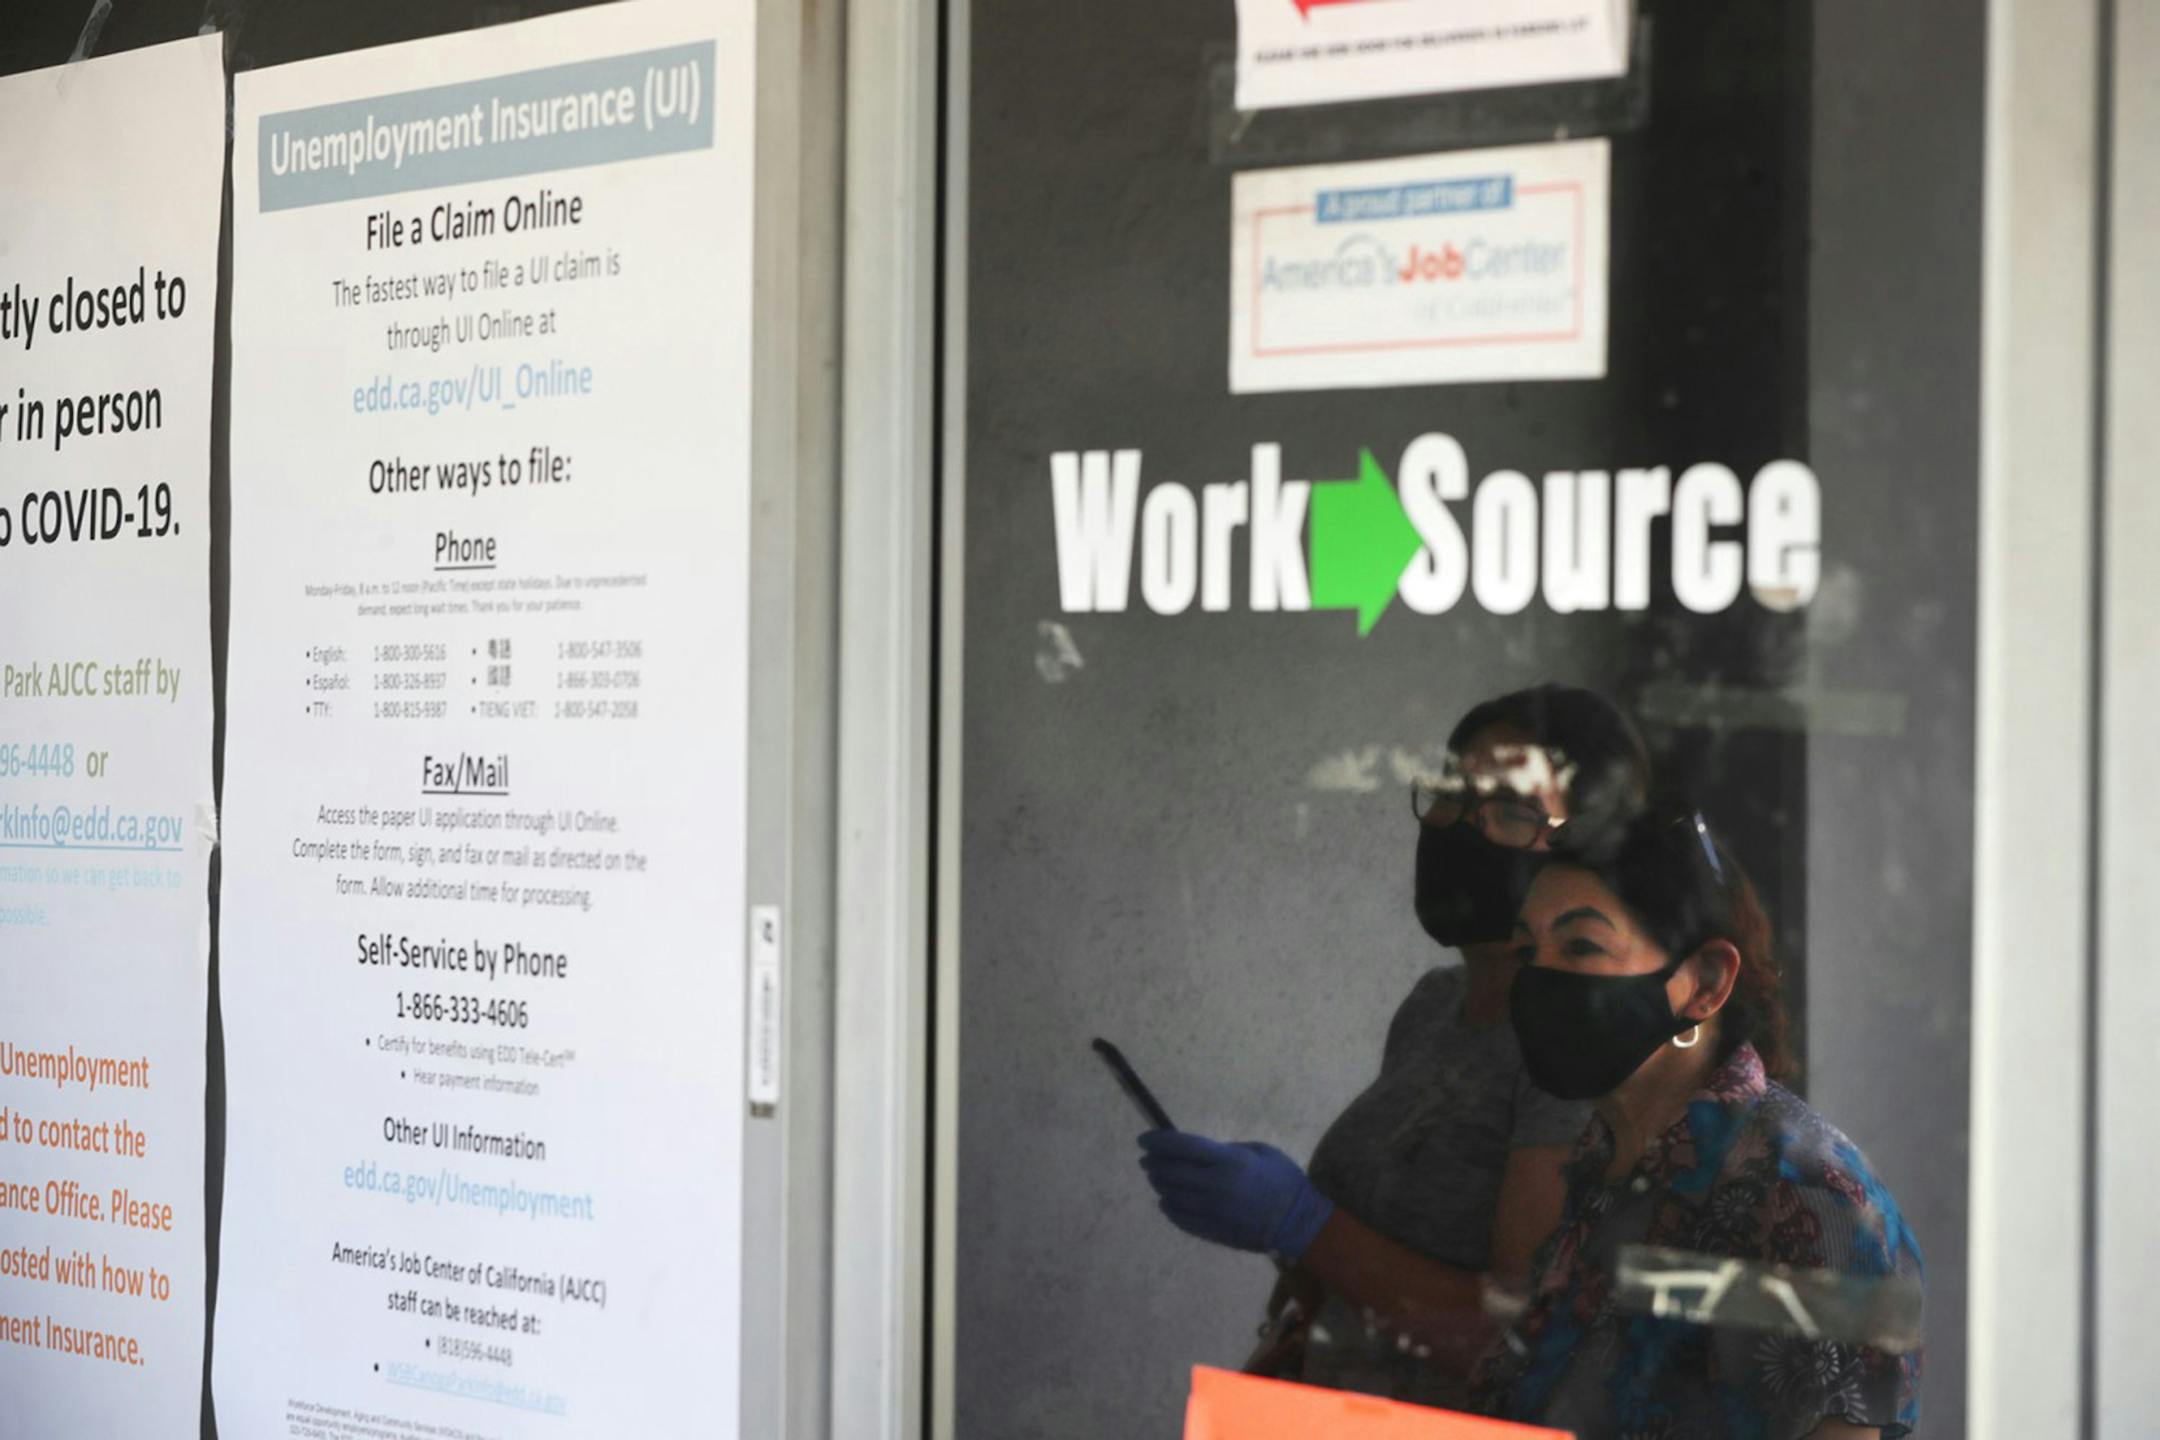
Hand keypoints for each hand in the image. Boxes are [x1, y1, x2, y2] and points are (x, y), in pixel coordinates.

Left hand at [1136, 1130, 1333, 1260]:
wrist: (1298, 1223)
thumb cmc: (1284, 1179)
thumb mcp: (1260, 1151)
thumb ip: (1227, 1150)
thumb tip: (1198, 1152)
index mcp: (1229, 1161)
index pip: (1182, 1147)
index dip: (1158, 1142)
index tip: (1144, 1139)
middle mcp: (1215, 1186)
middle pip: (1170, 1172)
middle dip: (1153, 1163)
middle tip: (1147, 1159)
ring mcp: (1211, 1212)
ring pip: (1170, 1196)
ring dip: (1159, 1184)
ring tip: (1157, 1177)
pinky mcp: (1212, 1232)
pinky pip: (1180, 1219)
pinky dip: (1169, 1208)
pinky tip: (1167, 1201)